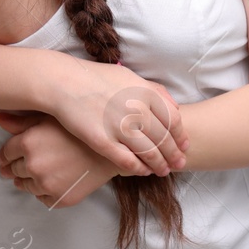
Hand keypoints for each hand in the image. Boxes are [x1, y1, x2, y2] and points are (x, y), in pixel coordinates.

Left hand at [0, 111, 120, 207]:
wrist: (113, 149)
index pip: (5, 154)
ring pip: (25, 186)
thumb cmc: (82, 129)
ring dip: (28, 180)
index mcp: (28, 143)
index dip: (6, 155)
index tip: (9, 157)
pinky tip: (54, 180)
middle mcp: (33, 165)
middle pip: (13, 171)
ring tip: (40, 172)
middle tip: (25, 164)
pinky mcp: (59, 198)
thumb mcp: (51, 118)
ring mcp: (46, 184)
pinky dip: (44, 191)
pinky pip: (42, 198)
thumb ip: (22, 122)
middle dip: (16, 167)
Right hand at [48, 59, 189, 176]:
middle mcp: (137, 110)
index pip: (173, 121)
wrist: (64, 83)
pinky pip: (127, 161)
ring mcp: (120, 126)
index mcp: (146, 93)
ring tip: (163, 171)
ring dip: (159, 165)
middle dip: (174, 155)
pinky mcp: (102, 141)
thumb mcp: (130, 77)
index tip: (184, 146)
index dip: (181, 137)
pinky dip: (138, 169)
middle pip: (164, 139)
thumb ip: (154, 90)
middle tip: (179, 165)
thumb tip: (174, 107)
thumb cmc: (97, 78)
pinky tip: (142, 172)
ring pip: (149, 153)